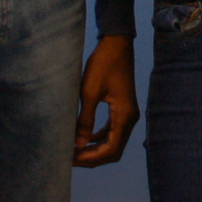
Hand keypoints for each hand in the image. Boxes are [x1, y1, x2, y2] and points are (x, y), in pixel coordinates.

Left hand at [74, 34, 137, 166]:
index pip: (110, 149)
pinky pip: (113, 131)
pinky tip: (85, 137)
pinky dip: (100, 138)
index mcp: (124, 116)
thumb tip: (78, 144)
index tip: (71, 158)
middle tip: (71, 158)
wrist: (116, 43)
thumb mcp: (89, 92)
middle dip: (93, 157)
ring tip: (75, 150)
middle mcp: (130, 118)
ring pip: (114, 142)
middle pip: (114, 150)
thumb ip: (85, 120)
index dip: (91, 158)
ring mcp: (128, 113)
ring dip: (96, 149)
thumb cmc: (103, 64)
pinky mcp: (123, 108)